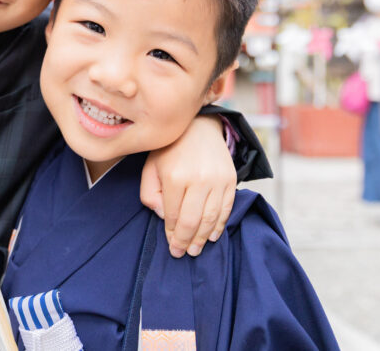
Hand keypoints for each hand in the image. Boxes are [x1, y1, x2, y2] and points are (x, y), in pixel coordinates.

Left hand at [141, 115, 236, 257]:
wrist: (198, 126)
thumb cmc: (169, 149)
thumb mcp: (150, 168)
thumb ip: (150, 194)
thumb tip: (164, 217)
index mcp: (175, 177)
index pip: (173, 216)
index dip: (172, 234)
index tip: (171, 246)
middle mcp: (198, 179)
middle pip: (193, 222)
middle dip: (186, 241)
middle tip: (183, 253)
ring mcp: (217, 180)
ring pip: (211, 218)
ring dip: (203, 238)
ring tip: (196, 249)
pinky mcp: (230, 179)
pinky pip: (227, 209)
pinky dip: (220, 225)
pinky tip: (212, 235)